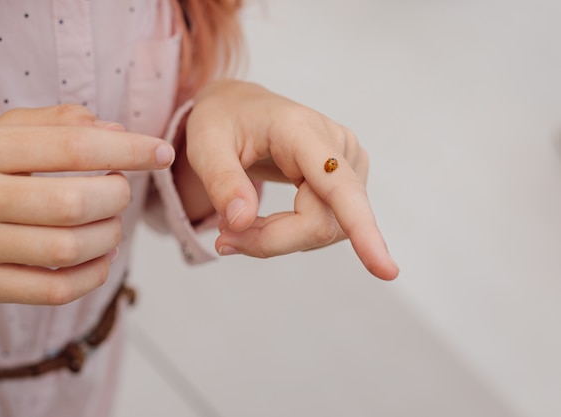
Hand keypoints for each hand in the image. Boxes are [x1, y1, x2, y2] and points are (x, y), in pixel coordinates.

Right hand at [0, 105, 174, 303]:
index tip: (162, 152)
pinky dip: (95, 274)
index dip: (129, 151)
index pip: (73, 147)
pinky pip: (57, 290)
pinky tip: (101, 255)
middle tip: (119, 190)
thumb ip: (62, 124)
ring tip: (109, 221)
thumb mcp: (7, 132)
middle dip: (118, 197)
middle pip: (75, 204)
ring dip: (110, 235)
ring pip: (70, 249)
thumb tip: (119, 133)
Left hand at [182, 80, 398, 279]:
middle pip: (323, 222)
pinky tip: (264, 221)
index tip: (386, 271)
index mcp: (301, 129)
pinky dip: (289, 234)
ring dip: (279, 239)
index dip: (362, 229)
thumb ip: (221, 182)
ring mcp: (348, 162)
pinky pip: (326, 225)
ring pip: (326, 229)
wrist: (239, 107)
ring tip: (240, 222)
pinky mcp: (347, 179)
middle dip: (273, 241)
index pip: (338, 186)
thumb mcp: (204, 143)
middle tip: (225, 237)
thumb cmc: (223, 120)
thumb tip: (240, 223)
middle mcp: (337, 144)